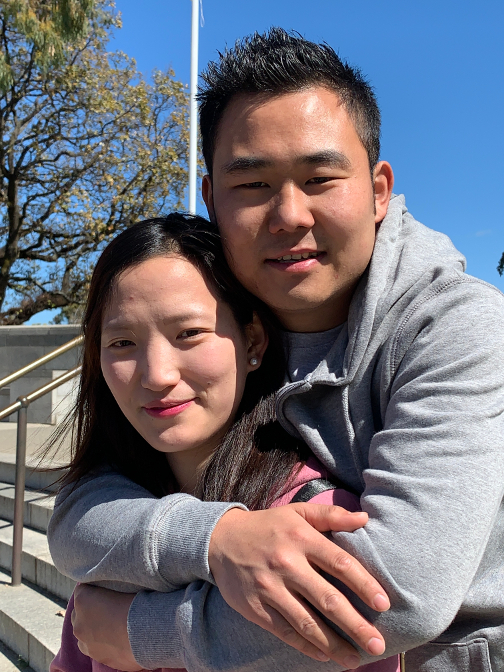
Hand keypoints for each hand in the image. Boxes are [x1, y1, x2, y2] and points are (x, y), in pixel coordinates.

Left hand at [71, 584, 142, 670]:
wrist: (145, 633)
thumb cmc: (136, 604)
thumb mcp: (122, 585)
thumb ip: (109, 588)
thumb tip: (109, 591)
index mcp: (82, 599)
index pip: (83, 589)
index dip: (96, 590)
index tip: (107, 591)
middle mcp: (78, 621)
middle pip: (80, 612)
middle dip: (91, 610)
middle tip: (111, 608)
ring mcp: (84, 643)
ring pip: (84, 632)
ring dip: (93, 629)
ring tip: (113, 626)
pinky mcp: (95, 657)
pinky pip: (93, 647)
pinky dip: (101, 643)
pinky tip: (116, 639)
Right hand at [208, 504, 388, 668]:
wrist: (220, 539)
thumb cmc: (268, 526)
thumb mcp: (297, 512)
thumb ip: (331, 516)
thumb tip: (365, 518)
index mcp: (301, 537)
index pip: (340, 563)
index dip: (364, 584)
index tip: (384, 604)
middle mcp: (287, 563)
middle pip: (328, 599)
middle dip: (356, 625)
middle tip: (378, 645)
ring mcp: (270, 587)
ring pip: (307, 622)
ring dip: (334, 645)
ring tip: (355, 660)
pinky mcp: (255, 608)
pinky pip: (285, 631)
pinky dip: (306, 646)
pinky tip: (324, 655)